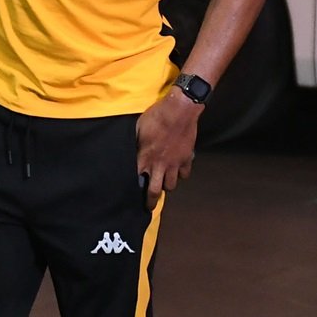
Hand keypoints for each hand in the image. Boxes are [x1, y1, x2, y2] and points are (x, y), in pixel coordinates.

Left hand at [135, 89, 201, 210]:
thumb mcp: (138, 128)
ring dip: (166, 185)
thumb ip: (135, 143)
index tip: (131, 194)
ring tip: (163, 183)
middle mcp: (159, 164)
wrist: (180, 110)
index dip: (133, 188)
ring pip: (171, 185)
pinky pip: (184, 174)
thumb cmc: (156, 116)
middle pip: (154, 190)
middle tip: (148, 207)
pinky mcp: (186, 159)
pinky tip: (177, 170)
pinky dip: (181, 175)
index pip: (137, 179)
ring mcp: (174, 163)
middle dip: (150, 202)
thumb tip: (130, 149)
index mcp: (145, 157)